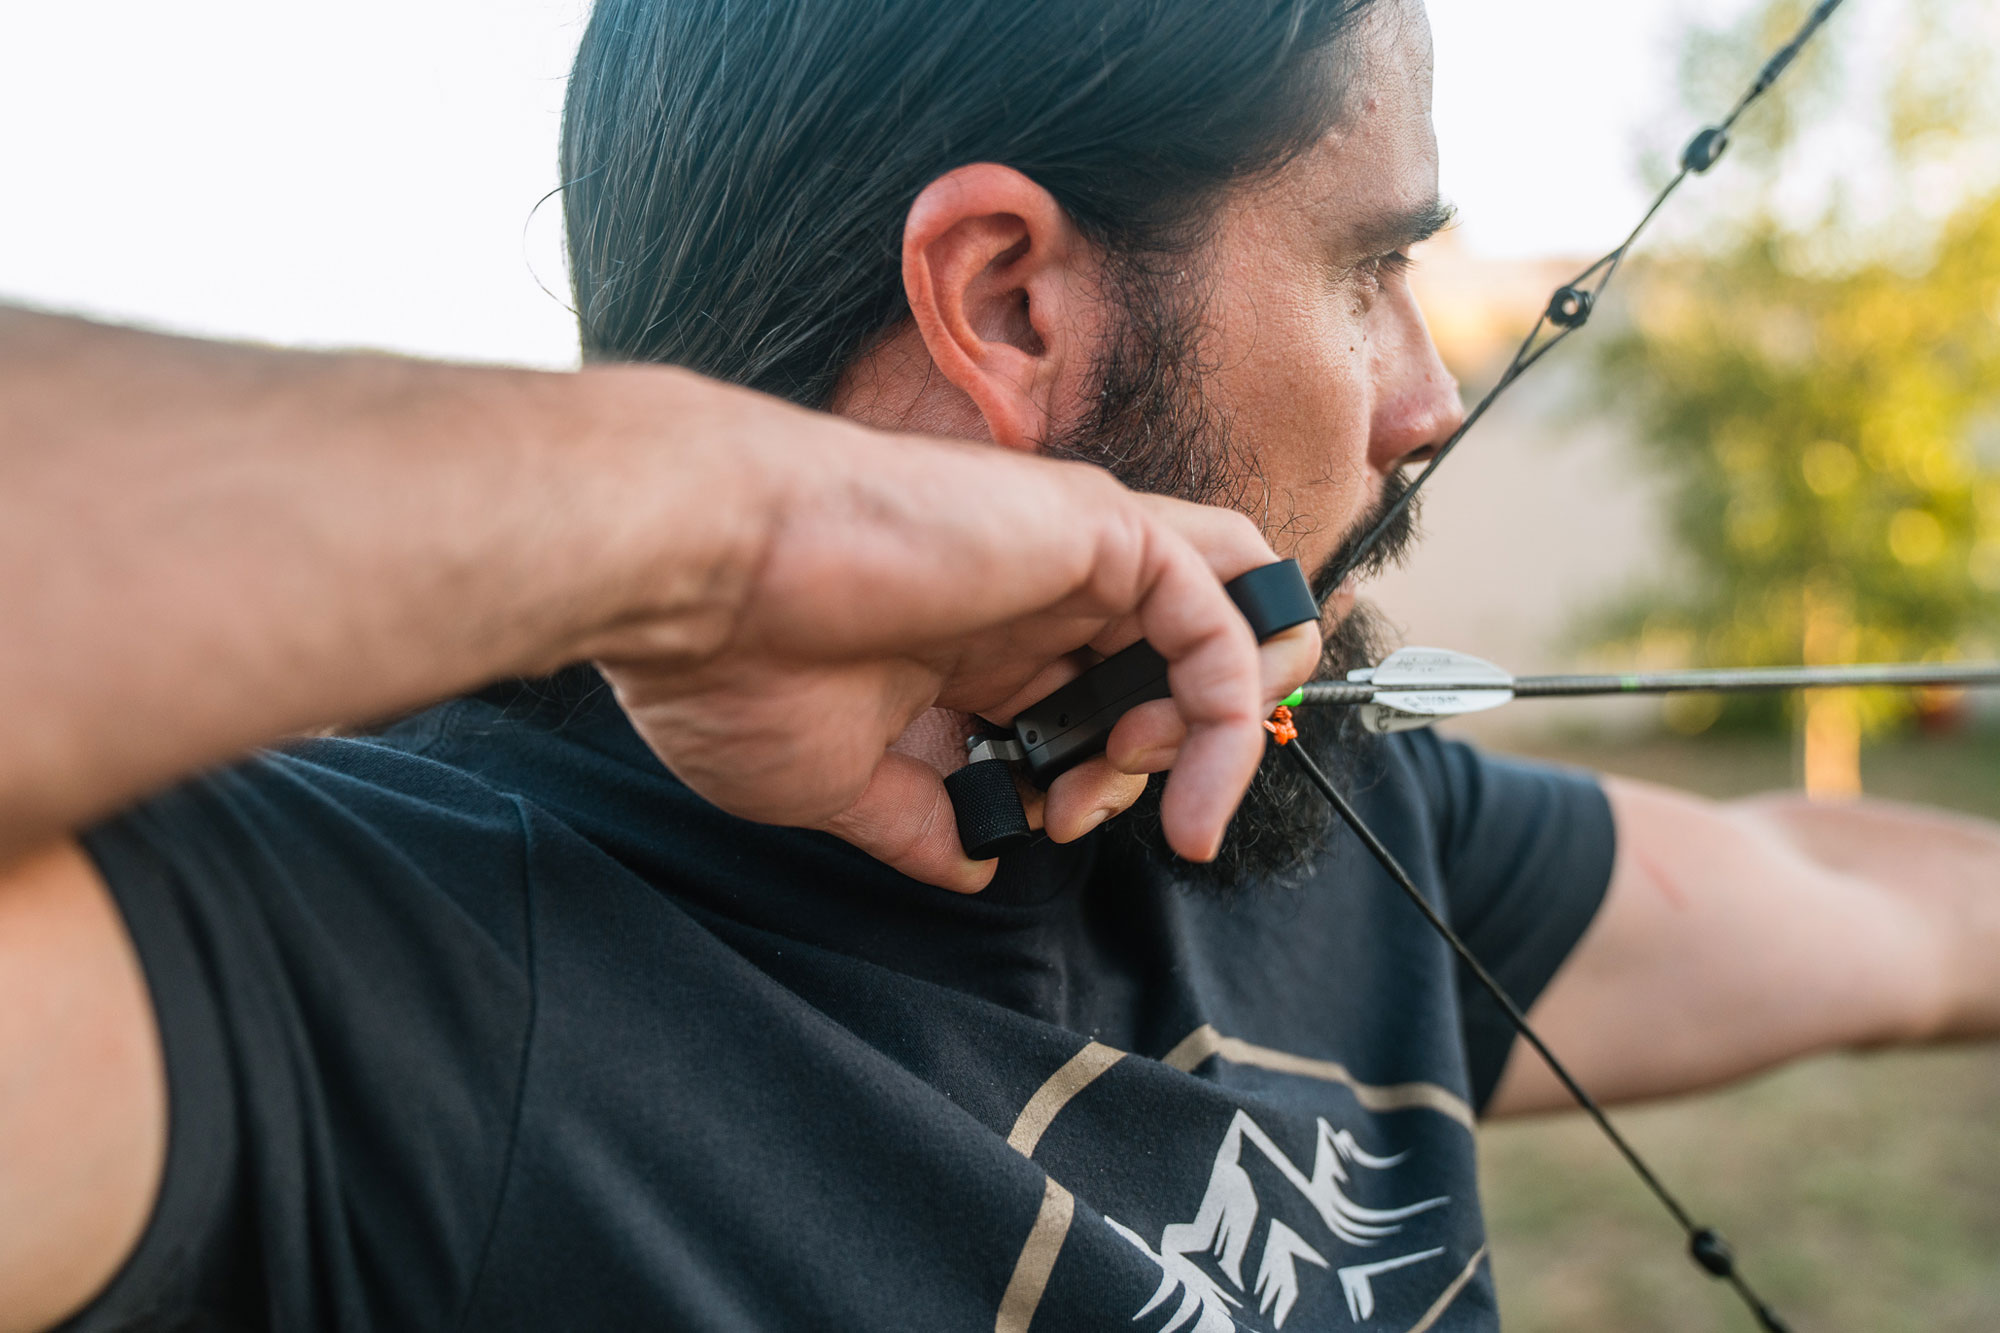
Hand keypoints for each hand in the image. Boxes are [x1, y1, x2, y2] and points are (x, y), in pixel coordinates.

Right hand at [589, 418, 1318, 890]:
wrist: (697, 576)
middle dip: (1159, 760)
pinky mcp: (1098, 531)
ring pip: (1223, 623)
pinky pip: (1223, 610)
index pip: (1084, 705)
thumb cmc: (728, 665)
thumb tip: (974, 865)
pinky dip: (1233, 704)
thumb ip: (917, 821)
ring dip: (1217, 725)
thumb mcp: (835, 783)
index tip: (1048, 825)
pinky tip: (1195, 787)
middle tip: (1089, 807)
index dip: (1095, 780)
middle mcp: (1029, 597)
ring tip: (1157, 786)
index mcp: (970, 647)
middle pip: (1162, 667)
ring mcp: (1067, 558)